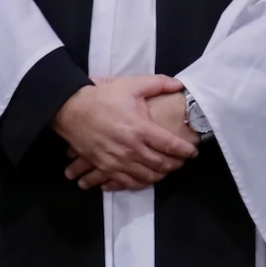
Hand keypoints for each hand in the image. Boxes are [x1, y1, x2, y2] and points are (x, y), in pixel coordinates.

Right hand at [55, 75, 196, 190]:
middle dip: (176, 164)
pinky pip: (127, 182)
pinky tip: (145, 178)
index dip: (186, 150)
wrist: (72, 110)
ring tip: (166, 170)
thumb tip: (178, 84)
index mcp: (140, 128)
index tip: (193, 151)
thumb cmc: (103, 97)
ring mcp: (118, 161)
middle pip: (161, 164)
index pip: (171, 145)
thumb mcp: (131, 86)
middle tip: (181, 161)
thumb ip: (158, 84)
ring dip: (160, 175)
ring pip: (146, 176)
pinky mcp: (105, 167)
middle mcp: (131, 148)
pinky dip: (140, 183)